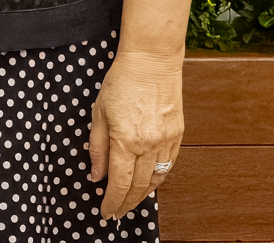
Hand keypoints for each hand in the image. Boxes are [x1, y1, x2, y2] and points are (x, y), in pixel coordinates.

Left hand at [88, 48, 184, 218]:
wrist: (151, 62)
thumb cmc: (121, 81)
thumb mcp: (99, 113)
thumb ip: (96, 147)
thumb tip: (96, 175)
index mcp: (125, 140)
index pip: (119, 183)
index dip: (112, 201)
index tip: (105, 212)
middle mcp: (149, 144)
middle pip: (139, 186)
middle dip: (126, 203)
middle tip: (116, 212)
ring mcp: (166, 141)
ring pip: (156, 179)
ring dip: (143, 195)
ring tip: (130, 202)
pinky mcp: (178, 135)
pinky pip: (169, 165)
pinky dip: (158, 178)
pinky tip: (149, 183)